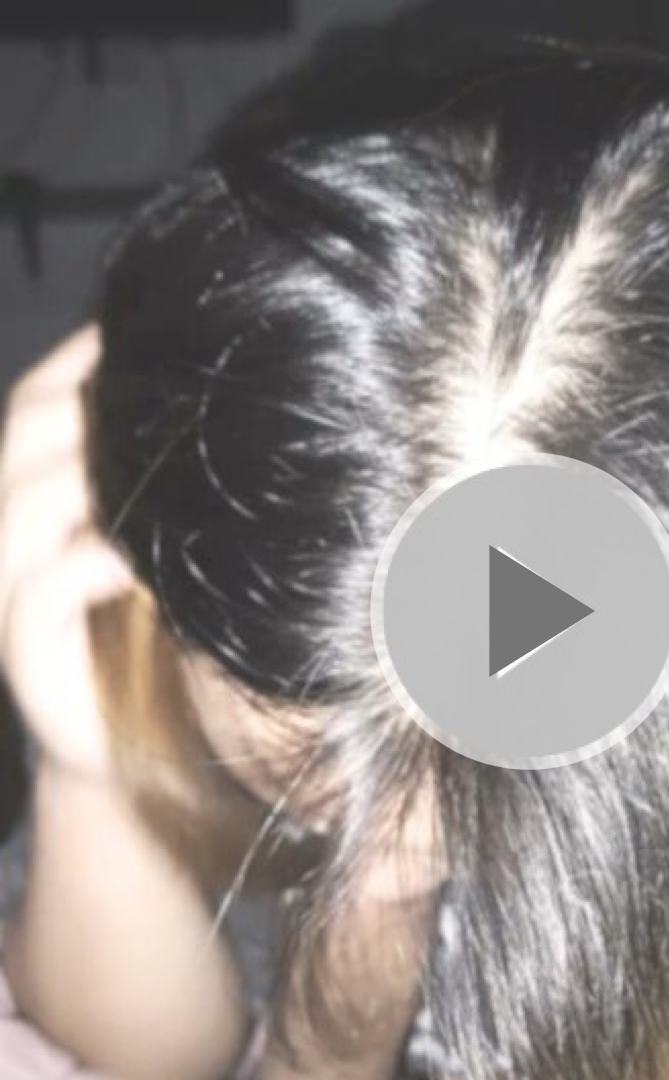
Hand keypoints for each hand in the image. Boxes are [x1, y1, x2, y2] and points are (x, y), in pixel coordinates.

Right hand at [0, 323, 134, 780]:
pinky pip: (40, 591)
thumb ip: (179, 480)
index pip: (44, 397)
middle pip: (29, 431)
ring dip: (90, 474)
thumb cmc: (176, 637)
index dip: (87, 354)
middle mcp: (14, 533)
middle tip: (172, 386)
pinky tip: (141, 557)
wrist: (149, 758)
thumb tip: (236, 391)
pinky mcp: (24, 657)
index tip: (154, 321)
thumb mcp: (179, 544)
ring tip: (164, 458)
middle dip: (89, 400)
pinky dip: (90, 562)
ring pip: (24, 503)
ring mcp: (10, 593)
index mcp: (45, 492)